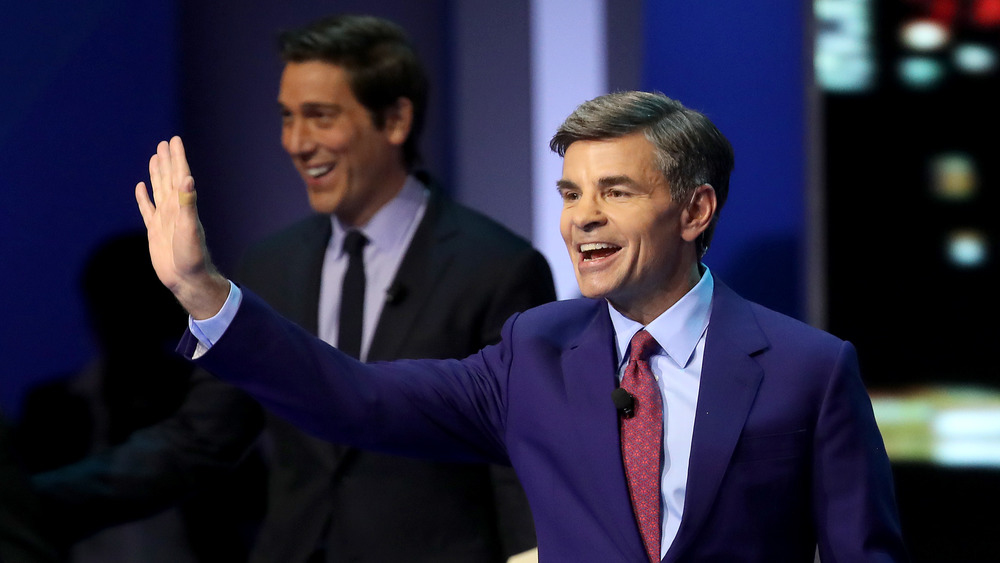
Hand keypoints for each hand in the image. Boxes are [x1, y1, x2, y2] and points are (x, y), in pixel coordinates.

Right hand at [135, 136, 228, 318]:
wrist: (186, 279)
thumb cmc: (192, 256)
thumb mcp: (189, 229)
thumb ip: (188, 204)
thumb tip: (188, 179)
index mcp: (183, 205)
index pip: (180, 175)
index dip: (177, 157)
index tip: (174, 140)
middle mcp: (175, 209)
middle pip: (169, 178)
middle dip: (167, 160)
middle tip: (165, 143)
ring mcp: (165, 219)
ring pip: (159, 190)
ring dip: (157, 174)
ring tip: (155, 157)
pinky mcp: (155, 230)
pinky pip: (147, 209)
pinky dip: (144, 197)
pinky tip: (141, 187)